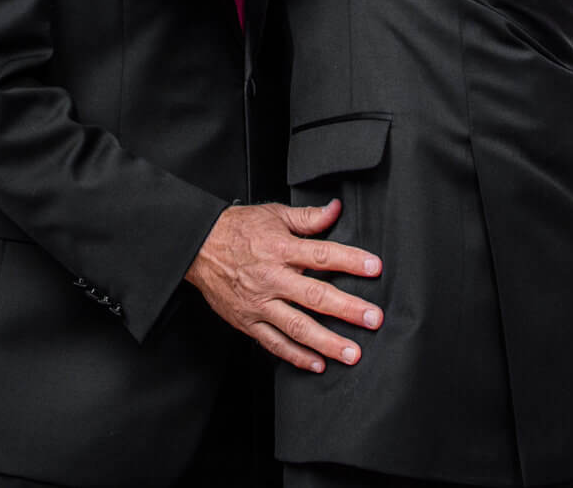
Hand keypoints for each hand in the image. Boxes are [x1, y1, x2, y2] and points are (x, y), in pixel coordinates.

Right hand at [185, 200, 382, 373]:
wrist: (197, 247)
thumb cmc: (236, 229)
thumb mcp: (273, 214)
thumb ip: (307, 217)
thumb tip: (336, 209)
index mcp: (280, 248)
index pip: (322, 255)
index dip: (350, 260)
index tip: (375, 268)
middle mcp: (272, 278)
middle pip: (314, 296)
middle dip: (347, 308)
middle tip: (373, 318)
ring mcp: (259, 303)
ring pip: (297, 326)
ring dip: (327, 342)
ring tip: (352, 353)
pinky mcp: (248, 321)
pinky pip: (274, 343)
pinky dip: (296, 356)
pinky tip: (318, 364)